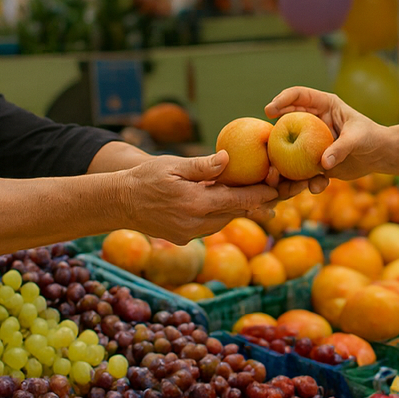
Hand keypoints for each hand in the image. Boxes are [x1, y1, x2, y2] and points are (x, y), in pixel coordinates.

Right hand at [121, 152, 277, 242]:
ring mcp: (189, 234)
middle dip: (256, 203)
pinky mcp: (183, 238)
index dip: (261, 195)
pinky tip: (229, 203)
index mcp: (196, 203)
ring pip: (224, 220)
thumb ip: (201, 165)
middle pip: (235, 213)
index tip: (279, 188)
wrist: (119, 202)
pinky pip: (210, 225)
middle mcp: (195, 223)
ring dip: (239, 209)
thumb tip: (228, 158)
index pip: (238, 201)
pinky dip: (220, 214)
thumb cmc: (145, 178)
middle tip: (277, 191)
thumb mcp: (172, 165)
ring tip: (259, 197)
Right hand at [266, 87, 390, 181]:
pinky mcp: (315, 159)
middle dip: (274, 130)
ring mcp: (312, 140)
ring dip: (282, 158)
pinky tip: (316, 187)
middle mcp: (314, 120)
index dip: (283, 99)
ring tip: (276, 171)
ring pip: (290, 145)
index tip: (270, 109)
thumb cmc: (372, 138)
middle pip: (288, 118)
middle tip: (265, 137)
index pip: (299, 95)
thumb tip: (323, 164)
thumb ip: (341, 148)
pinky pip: (303, 167)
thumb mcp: (358, 138)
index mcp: (324, 105)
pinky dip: (304, 178)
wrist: (379, 156)